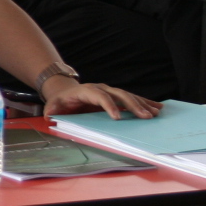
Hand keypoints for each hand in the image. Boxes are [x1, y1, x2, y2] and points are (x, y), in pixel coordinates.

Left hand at [42, 79, 161, 119]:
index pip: (100, 97)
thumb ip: (51, 110)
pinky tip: (157, 107)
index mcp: (86, 91)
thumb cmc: (60, 100)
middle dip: (133, 105)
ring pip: (128, 96)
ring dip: (142, 104)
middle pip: (119, 94)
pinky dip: (144, 102)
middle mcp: (101, 88)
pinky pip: (132, 98)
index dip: (109, 106)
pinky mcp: (116, 95)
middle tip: (146, 116)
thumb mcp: (53, 105)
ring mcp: (110, 90)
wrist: (65, 90)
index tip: (118, 118)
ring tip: (156, 113)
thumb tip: (48, 116)